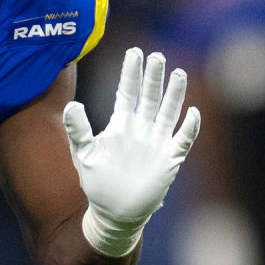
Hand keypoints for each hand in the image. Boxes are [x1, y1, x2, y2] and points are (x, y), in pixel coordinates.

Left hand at [62, 48, 200, 254]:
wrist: (114, 212)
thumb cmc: (97, 182)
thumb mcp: (84, 154)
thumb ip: (78, 129)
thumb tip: (71, 105)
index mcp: (120, 125)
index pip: (127, 93)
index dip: (130, 73)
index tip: (134, 52)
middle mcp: (140, 129)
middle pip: (149, 97)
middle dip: (153, 77)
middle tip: (156, 55)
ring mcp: (156, 143)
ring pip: (168, 113)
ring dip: (174, 94)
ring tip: (178, 72)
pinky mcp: (169, 160)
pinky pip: (181, 140)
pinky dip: (188, 127)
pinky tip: (193, 113)